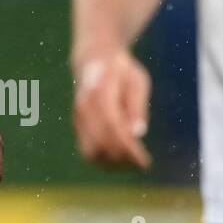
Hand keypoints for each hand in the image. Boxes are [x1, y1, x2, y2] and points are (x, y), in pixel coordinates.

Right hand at [72, 48, 151, 168]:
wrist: (93, 58)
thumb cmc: (121, 70)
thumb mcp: (137, 80)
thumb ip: (137, 106)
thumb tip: (139, 134)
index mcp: (100, 94)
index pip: (113, 129)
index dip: (129, 149)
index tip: (145, 161)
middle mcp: (84, 108)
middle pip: (101, 144)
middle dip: (122, 159)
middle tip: (141, 164)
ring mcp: (78, 117)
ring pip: (90, 152)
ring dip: (111, 164)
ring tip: (131, 164)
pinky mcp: (77, 124)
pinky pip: (86, 150)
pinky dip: (102, 160)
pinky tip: (120, 158)